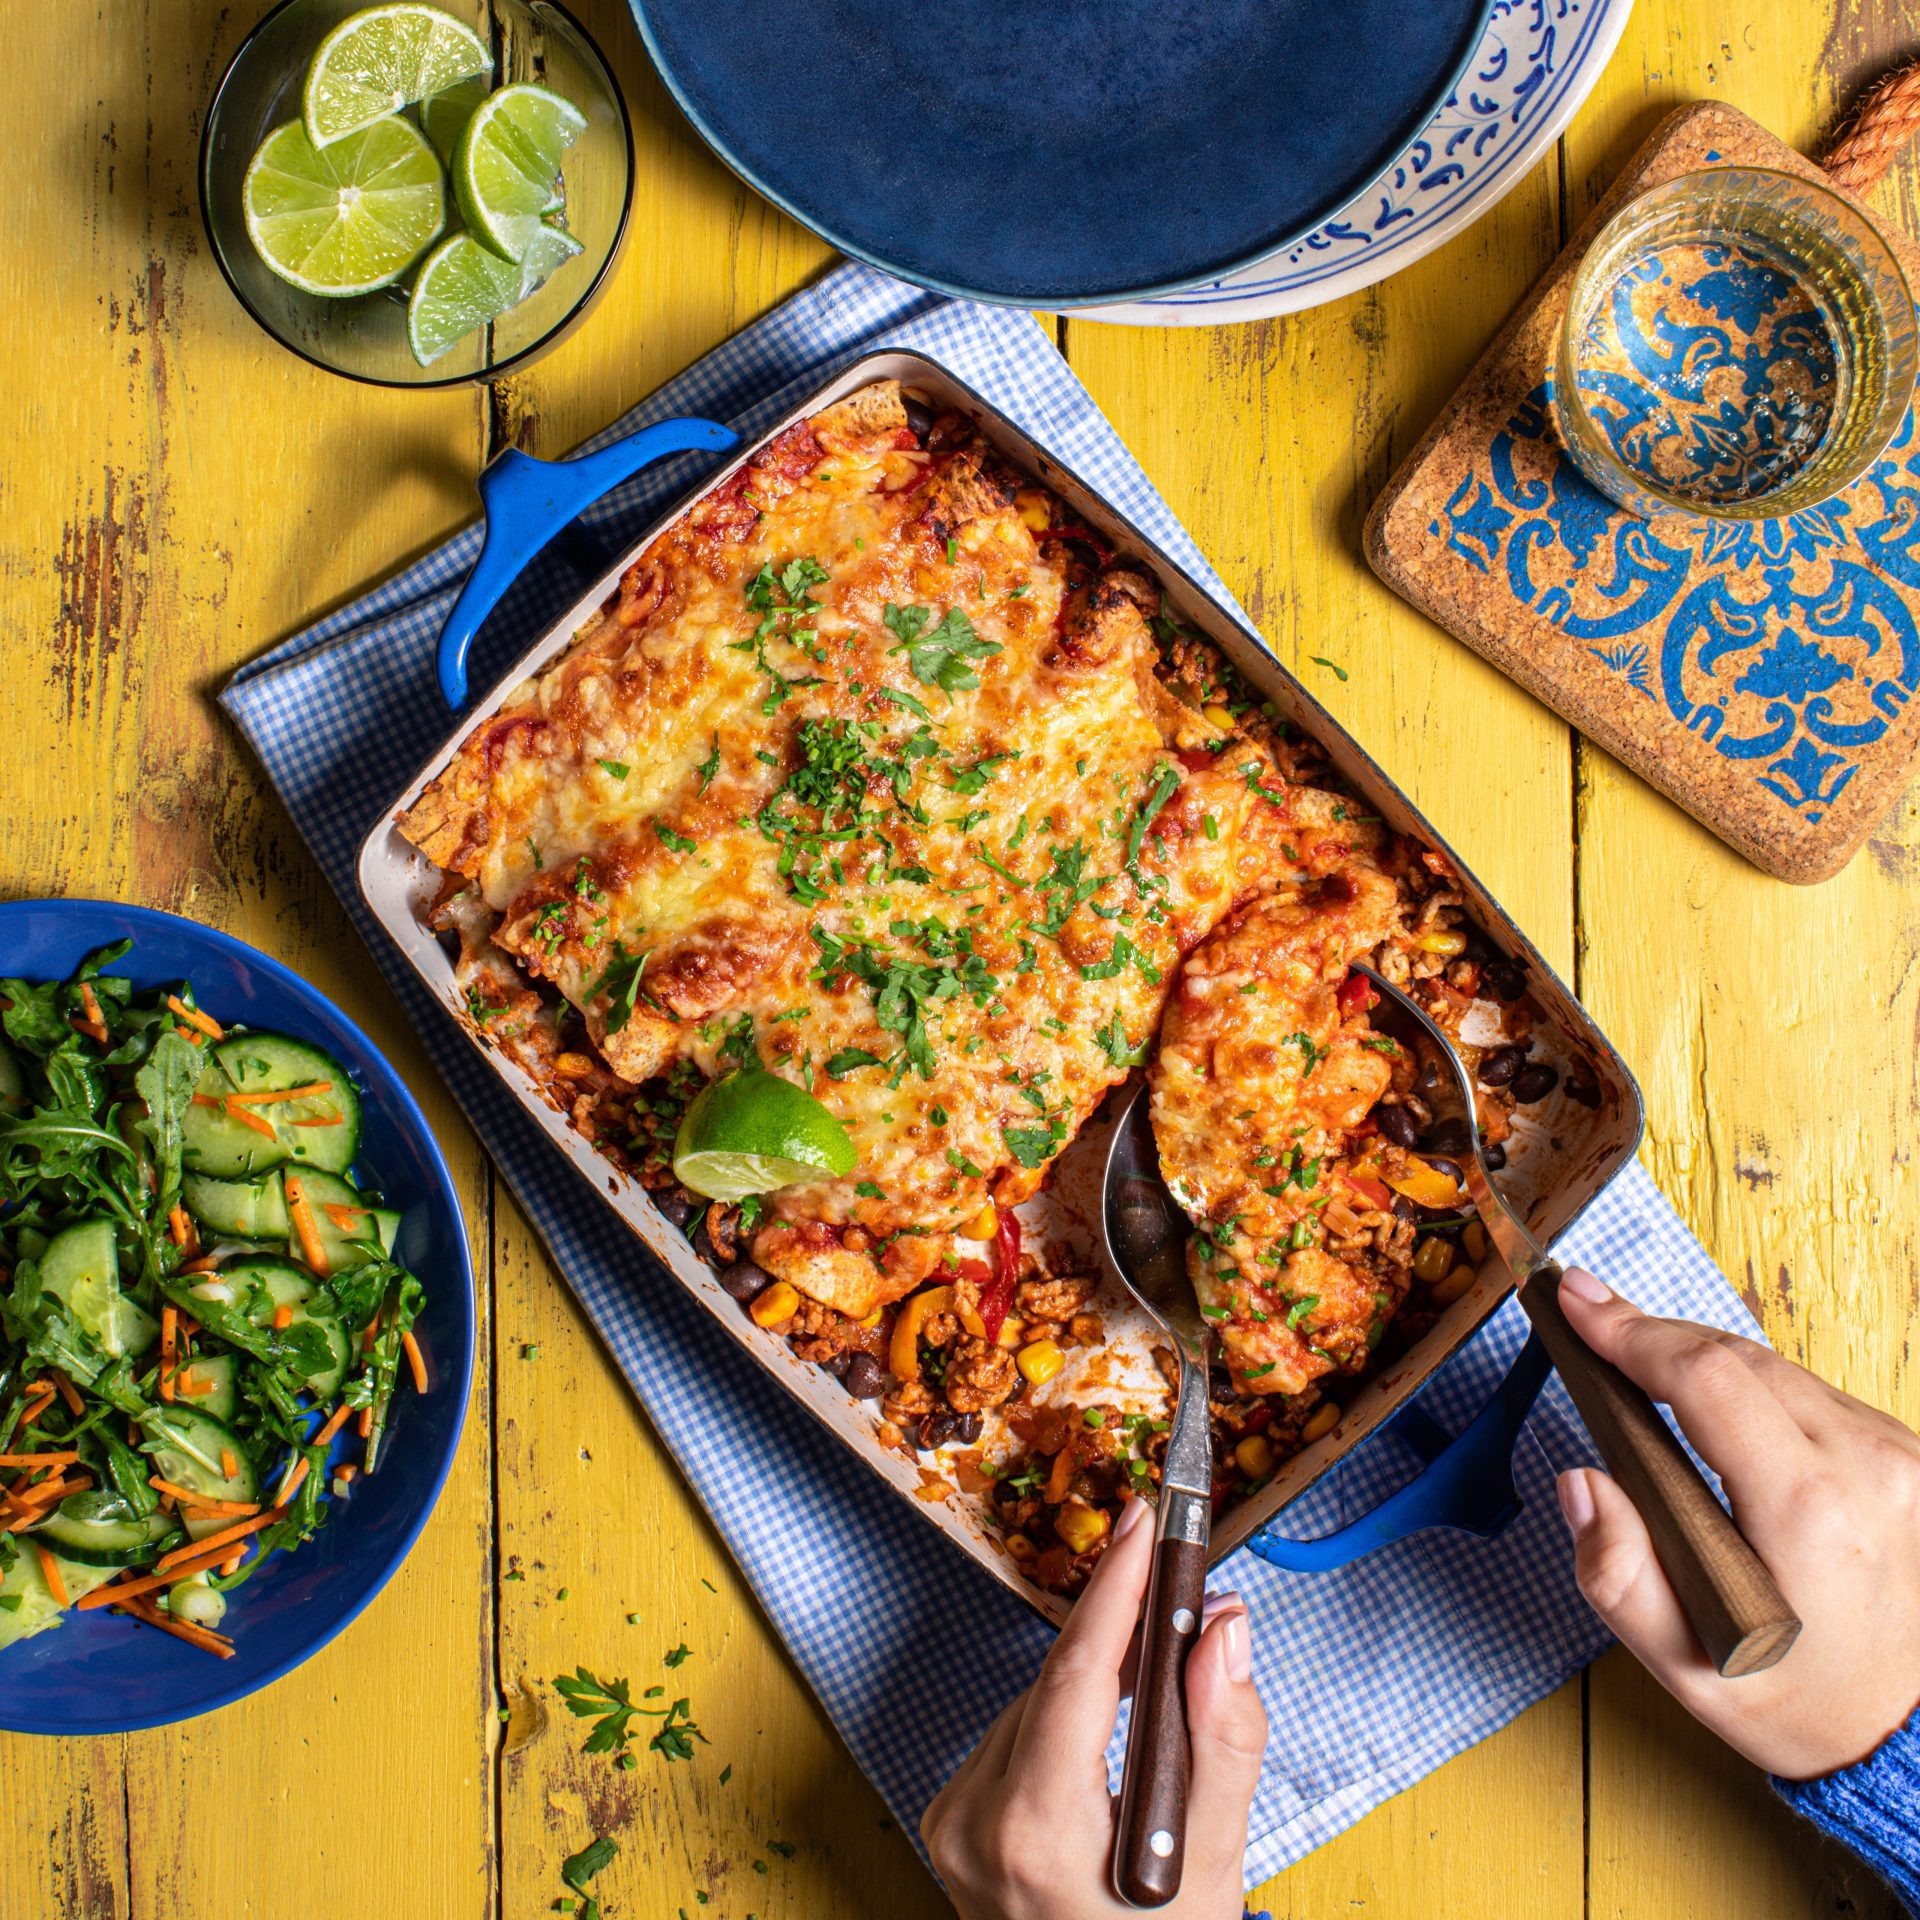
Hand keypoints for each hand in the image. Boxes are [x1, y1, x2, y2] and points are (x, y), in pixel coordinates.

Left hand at [922, 1497, 1266, 1918]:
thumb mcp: (1214, 1868)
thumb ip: (1224, 1742)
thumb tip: (1227, 1630)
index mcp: (1034, 1831)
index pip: (1077, 1671)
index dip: (1116, 1585)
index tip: (1144, 1519)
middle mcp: (974, 1824)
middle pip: (1058, 1682)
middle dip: (1123, 1627)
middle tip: (1179, 1573)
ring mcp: (953, 1828)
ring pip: (1036, 1704)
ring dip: (1097, 1676)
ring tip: (1163, 1661)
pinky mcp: (950, 1828)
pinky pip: (1016, 1738)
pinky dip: (1066, 1717)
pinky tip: (1112, 1720)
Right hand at [1553, 1268, 1919, 1779]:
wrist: (1902, 1729)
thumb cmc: (1793, 1696)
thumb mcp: (1685, 1665)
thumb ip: (1619, 1576)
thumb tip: (1582, 1480)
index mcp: (1808, 1514)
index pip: (1709, 1379)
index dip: (1633, 1331)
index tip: (1577, 1303)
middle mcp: (1867, 1469)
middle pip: (1737, 1359)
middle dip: (1653, 1336)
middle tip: (1588, 1317)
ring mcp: (1898, 1457)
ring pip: (1774, 1368)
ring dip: (1701, 1363)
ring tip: (1638, 1366)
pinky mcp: (1906, 1455)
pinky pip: (1809, 1393)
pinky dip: (1750, 1389)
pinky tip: (1710, 1407)